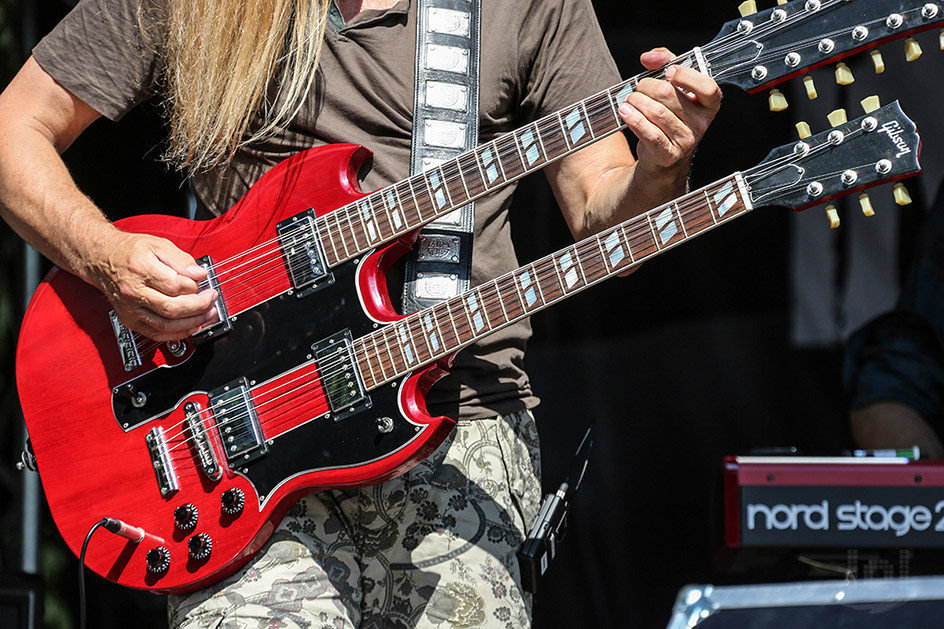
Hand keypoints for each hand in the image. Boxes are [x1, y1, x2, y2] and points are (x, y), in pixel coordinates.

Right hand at [86, 230, 217, 340]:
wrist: (102, 259)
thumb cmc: (130, 251)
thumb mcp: (158, 244)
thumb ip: (181, 259)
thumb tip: (199, 273)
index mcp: (140, 269)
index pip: (174, 285)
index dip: (194, 287)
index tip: (204, 284)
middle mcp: (133, 292)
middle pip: (172, 309)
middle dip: (199, 307)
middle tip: (212, 300)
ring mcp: (130, 309)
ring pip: (166, 325)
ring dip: (192, 323)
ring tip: (208, 315)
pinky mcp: (130, 320)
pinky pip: (156, 334)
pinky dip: (177, 334)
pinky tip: (191, 326)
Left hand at [617, 47, 721, 177]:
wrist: (662, 157)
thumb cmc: (668, 117)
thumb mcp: (673, 88)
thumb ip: (665, 64)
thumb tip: (650, 57)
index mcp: (708, 105)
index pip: (707, 87)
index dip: (686, 76)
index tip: (668, 72)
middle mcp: (701, 123)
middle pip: (668, 94)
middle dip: (646, 87)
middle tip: (638, 90)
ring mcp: (686, 141)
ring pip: (656, 112)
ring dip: (636, 102)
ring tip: (629, 101)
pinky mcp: (668, 155)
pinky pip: (649, 133)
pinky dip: (633, 119)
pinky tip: (625, 112)